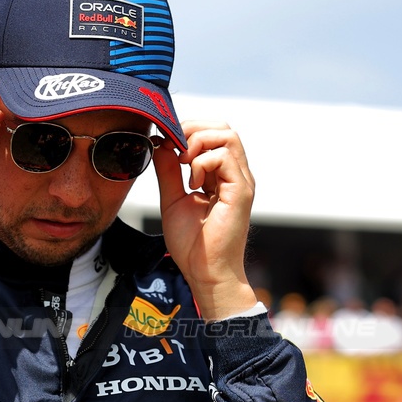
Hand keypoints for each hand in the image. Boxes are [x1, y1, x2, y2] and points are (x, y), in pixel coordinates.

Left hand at [154, 121, 258, 321]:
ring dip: (198, 143)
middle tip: (173, 151)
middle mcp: (235, 175)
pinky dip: (201, 162)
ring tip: (183, 165)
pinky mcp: (241, 192)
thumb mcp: (172, 199)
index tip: (164, 146)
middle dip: (193, 130)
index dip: (188, 131)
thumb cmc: (192, 244)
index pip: (212, 134)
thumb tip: (160, 144)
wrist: (205, 273)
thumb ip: (168, 171)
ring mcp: (240, 182)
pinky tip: (191, 184)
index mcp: (221, 175)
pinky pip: (225, 158)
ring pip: (227, 136)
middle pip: (223, 128)